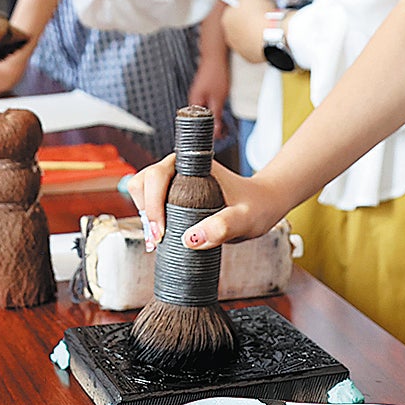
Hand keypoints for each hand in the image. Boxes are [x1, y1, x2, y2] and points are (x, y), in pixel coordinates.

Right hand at [131, 155, 297, 250]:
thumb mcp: (245, 218)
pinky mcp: (174, 196)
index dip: (152, 201)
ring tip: (159, 240)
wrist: (262, 206)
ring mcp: (175, 182)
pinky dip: (149, 220)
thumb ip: (223, 226)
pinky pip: (150, 204)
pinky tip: (161, 238)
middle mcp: (180, 170)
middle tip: (160, 239)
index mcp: (193, 164)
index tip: (162, 230)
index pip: (158, 174)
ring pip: (142, 192)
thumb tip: (190, 240)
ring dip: (145, 215)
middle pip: (143, 181)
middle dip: (146, 210)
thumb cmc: (256, 206)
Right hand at [187, 52, 229, 133]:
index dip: (208, 132)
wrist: (215, 56)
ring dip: (212, 118)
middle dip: (211, 127)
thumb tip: (215, 131)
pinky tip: (219, 110)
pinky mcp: (202, 91)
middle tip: (223, 133)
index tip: (218, 138)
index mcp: (194, 103)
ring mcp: (197, 94)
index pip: (197, 125)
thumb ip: (216, 115)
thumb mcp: (218, 99)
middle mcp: (193, 99)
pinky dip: (212, 110)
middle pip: (200, 119)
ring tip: (223, 124)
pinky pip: (205, 105)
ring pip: (203, 112)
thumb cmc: (215, 74)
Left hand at [221, 0, 275, 63]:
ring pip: (245, 37)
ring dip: (252, 33)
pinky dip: (259, 44)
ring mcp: (239, 47)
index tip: (252, 6)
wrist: (274, 35)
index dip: (243, 7)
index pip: (232, 10)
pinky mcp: (249, 57)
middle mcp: (229, 35)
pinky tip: (266, 37)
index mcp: (226, 18)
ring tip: (265, 27)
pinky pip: (253, 48)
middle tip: (260, 16)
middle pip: (238, 24)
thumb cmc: (262, 16)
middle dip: (247, 21)